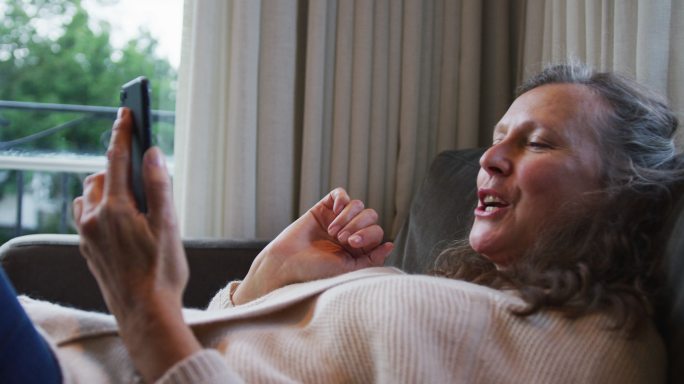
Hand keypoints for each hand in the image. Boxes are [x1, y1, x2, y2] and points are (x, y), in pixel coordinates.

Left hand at [72, 108, 199, 381]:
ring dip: (105, 188)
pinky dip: (98, 207)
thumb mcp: (168, 226)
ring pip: (88, 196)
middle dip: (116, 166)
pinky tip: (117, 219)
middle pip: (100, 176)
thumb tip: (152, 154)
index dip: (122, 133)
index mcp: (116, 209)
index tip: (125, 112)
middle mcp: (94, 218)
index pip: (116, 159)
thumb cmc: (162, 272)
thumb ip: (159, 186)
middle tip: (141, 174)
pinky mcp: (86, 249)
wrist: (144, 313)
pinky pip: (85, 216)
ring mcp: (86, 235)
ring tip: (130, 198)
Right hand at [233, 188, 393, 303]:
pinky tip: (334, 212)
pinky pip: (341, 194)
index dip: (368, 235)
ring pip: (358, 204)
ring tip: (332, 232)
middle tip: (342, 239)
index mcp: (359, 249)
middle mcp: (350, 232)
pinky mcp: (323, 208)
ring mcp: (337, 219)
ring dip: (348, 217)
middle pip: (371, 216)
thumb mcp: (350, 269)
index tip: (351, 245)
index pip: (376, 232)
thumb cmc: (316, 272)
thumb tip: (390, 244)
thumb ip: (372, 259)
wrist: (287, 264)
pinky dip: (341, 199)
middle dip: (358, 226)